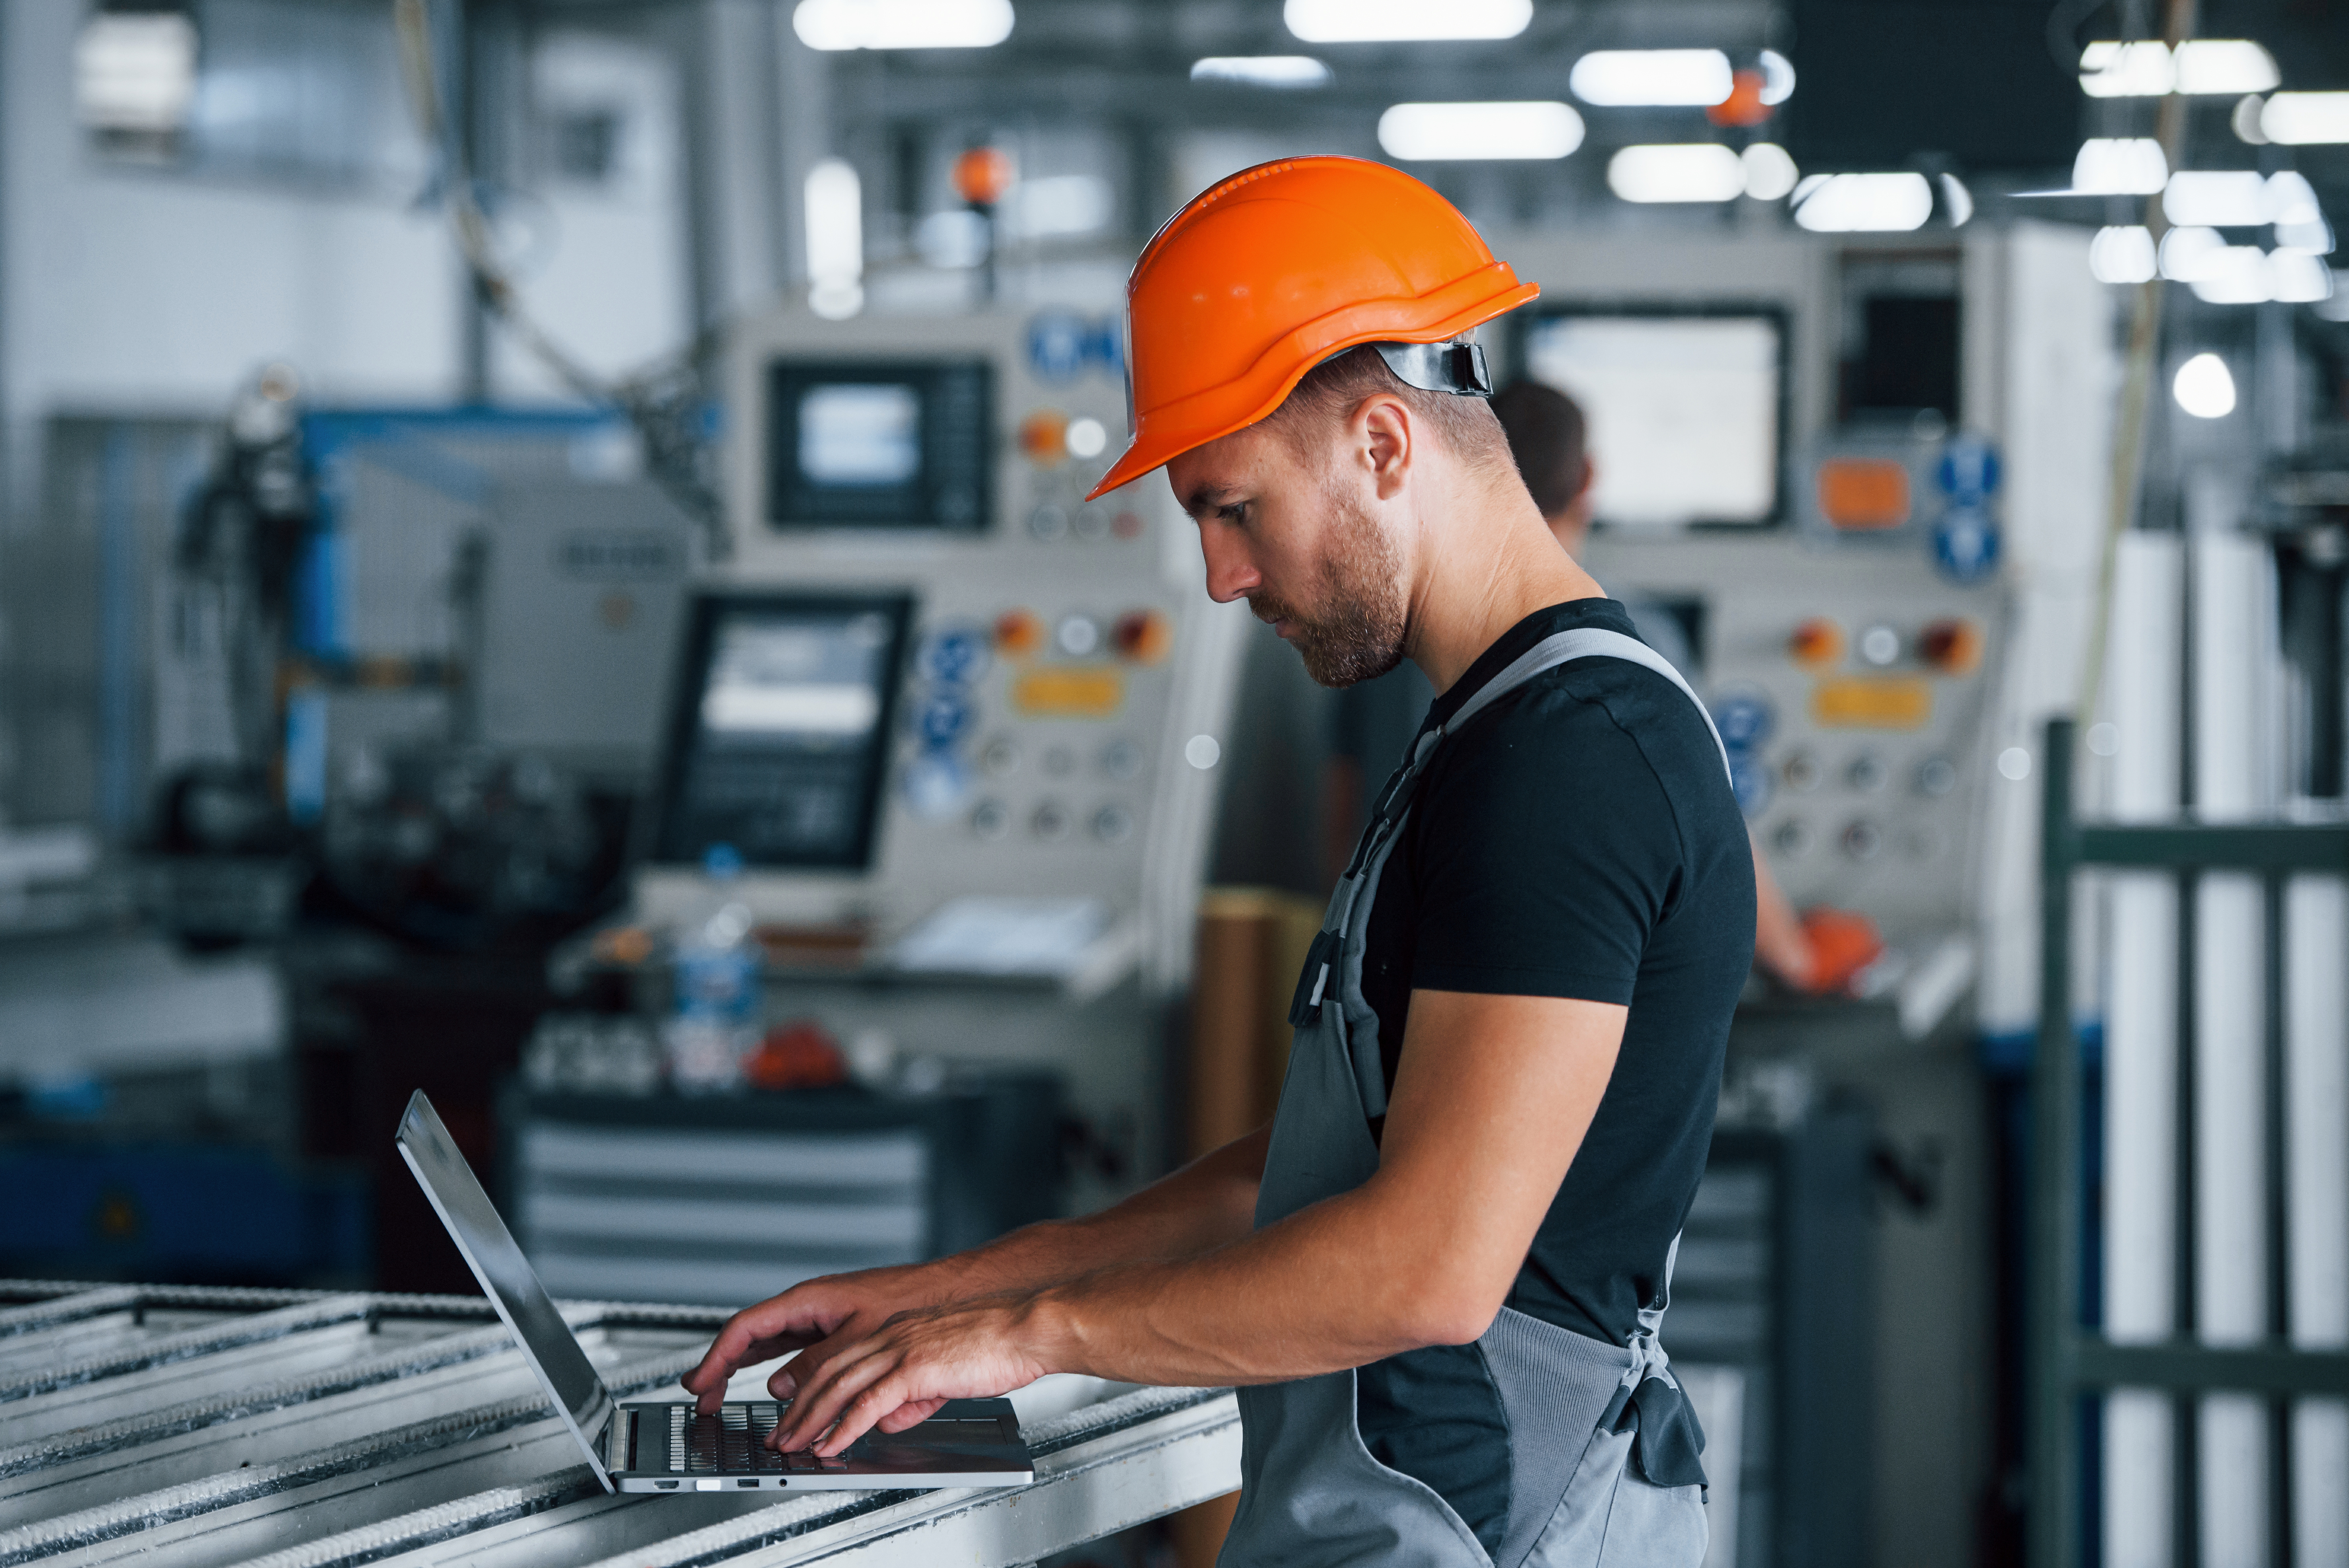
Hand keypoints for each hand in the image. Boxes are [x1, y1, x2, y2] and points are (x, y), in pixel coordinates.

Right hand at [680, 1263, 955, 1416]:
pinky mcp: (839, 1332)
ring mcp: (823, 1319)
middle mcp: (812, 1307)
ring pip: (771, 1345)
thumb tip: (782, 1387)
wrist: (951, 1291)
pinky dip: (780, 1372)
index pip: (747, 1328)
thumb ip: (818, 1363)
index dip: (716, 1357)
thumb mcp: (859, 1336)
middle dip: (721, 1366)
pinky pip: (797, 1352)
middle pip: (751, 1337)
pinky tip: (777, 1390)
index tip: (698, 1383)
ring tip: (724, 1395)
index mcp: (810, 1300)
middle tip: (701, 1396)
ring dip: (745, 1371)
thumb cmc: (913, 1299)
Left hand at [768, 1294, 1053, 1455]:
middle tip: (781, 1435)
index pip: (841, 1359)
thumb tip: (891, 1420)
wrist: (1027, 1327)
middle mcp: (893, 1335)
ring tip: (792, 1444)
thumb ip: (912, 1394)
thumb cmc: (998, 1346)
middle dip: (800, 1407)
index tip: (796, 1412)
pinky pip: (870, 1401)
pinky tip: (831, 1443)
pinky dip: (844, 1426)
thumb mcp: (944, 1372)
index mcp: (899, 1331)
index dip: (812, 1388)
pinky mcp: (916, 1367)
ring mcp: (902, 1348)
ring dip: (811, 1419)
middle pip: (830, 1372)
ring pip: (841, 1386)